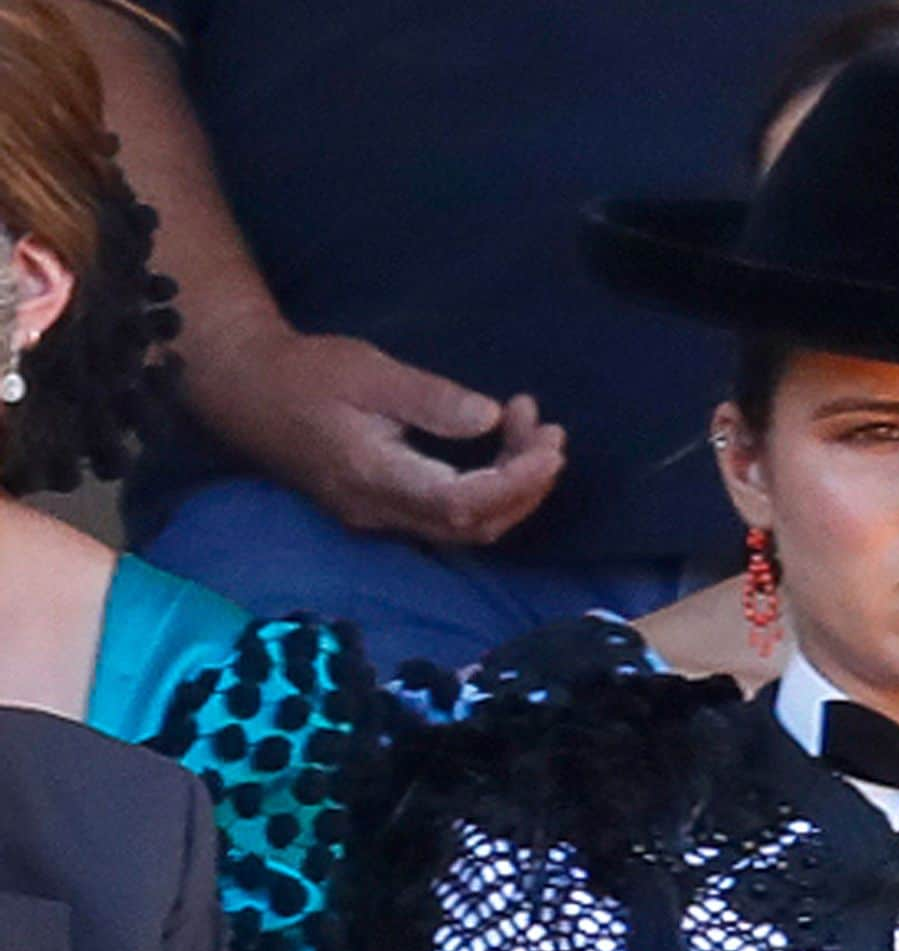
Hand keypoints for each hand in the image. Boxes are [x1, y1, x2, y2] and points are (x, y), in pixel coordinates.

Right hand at [193, 330, 565, 545]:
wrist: (246, 390)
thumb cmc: (307, 373)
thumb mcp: (371, 372)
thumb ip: (432, 400)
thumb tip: (491, 417)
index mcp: (375, 477)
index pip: (463, 504)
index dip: (517, 482)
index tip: (548, 444)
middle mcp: (379, 512)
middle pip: (474, 525)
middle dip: (527, 484)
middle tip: (549, 431)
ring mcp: (379, 517)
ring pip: (466, 527)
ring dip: (513, 487)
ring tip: (535, 432)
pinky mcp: (382, 509)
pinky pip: (450, 516)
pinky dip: (489, 489)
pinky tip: (502, 447)